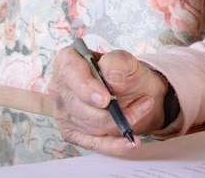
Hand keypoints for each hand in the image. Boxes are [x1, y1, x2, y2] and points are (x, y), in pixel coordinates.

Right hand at [49, 45, 168, 154]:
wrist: (135, 92)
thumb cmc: (124, 73)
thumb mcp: (127, 60)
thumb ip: (118, 62)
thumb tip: (113, 81)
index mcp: (67, 61)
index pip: (68, 72)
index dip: (85, 87)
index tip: (106, 98)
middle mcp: (60, 88)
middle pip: (77, 105)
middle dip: (111, 110)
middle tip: (142, 102)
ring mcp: (64, 113)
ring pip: (88, 125)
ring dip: (120, 122)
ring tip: (143, 108)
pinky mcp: (74, 133)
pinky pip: (92, 143)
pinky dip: (114, 145)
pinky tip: (129, 141)